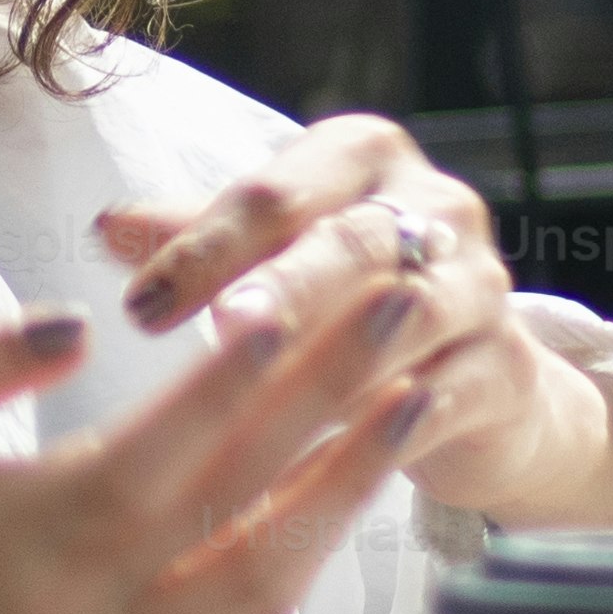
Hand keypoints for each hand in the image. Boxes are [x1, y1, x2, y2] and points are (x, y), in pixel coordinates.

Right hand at [0, 287, 435, 613]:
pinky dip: (317, 539)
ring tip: (415, 387)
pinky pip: (257, 613)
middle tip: (398, 304)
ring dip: (352, 476)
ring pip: (270, 567)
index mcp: (3, 545)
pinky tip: (358, 473)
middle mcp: (79, 612)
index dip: (219, 387)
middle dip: (327, 396)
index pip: (139, 460)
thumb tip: (70, 323)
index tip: (287, 303)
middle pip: (231, 498)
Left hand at [89, 115, 612, 531]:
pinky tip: (342, 454)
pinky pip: (450, 395)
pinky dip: (396, 423)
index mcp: (364, 160)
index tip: (139, 303)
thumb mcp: (272, 262)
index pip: (279, 190)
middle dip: (287, 284)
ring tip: (277, 390)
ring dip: (342, 353)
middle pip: (354, 239)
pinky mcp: (506, 370)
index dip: (207, 243)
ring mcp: (483, 288)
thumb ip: (197, 242)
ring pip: (411, 313)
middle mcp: (436, 208)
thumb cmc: (346, 306)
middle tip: (223, 326)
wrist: (474, 386)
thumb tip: (105, 226)